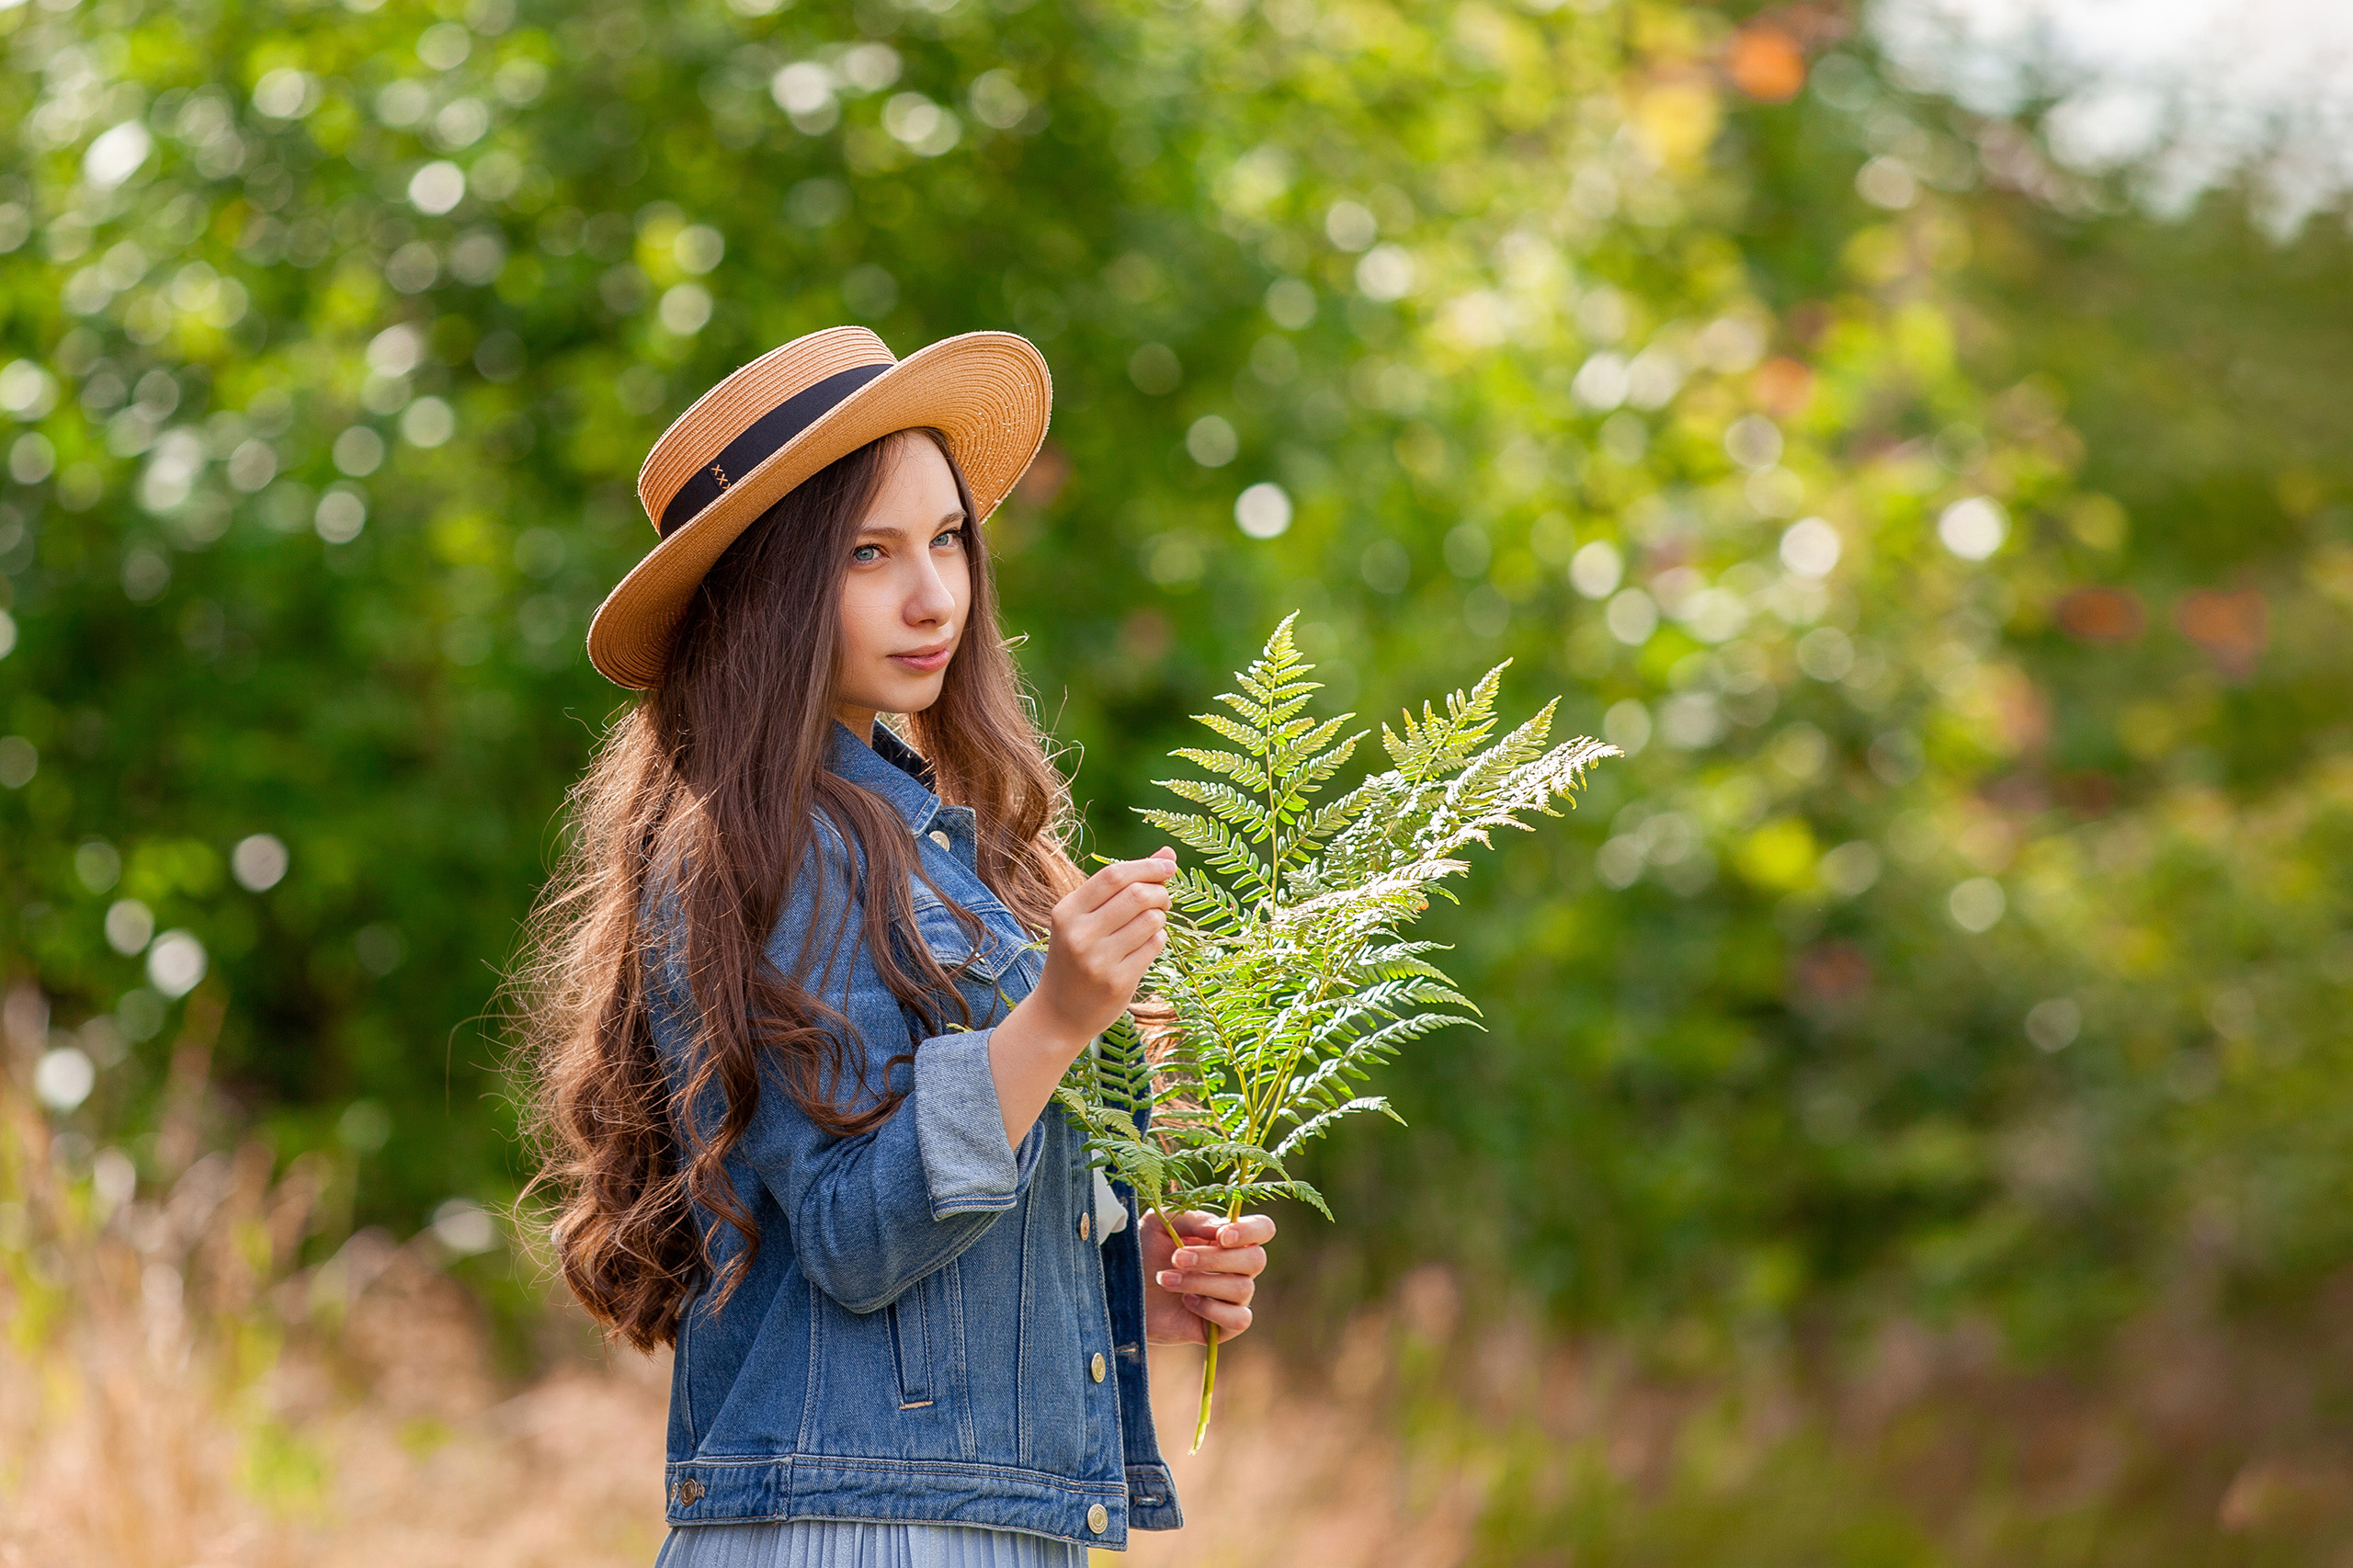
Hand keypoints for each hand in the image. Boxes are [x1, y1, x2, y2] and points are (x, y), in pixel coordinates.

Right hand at [1024, 847, 1176, 1055]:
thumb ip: (1124, 884)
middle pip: (1136, 895)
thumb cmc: (1077, 956)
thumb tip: (1168, 854)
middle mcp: (1079, 935)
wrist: (1058, 1014)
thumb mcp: (1087, 918)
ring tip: (1152, 923)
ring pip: (1151, 921)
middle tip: (1163, 900)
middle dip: (1160, 892)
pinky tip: (1146, 946)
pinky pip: (1154, 946)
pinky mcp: (1118, 983)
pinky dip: (1158, 940)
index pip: (1113, 875)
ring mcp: (1098, 961)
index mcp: (1066, 912)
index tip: (1169, 866)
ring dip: (1160, 917)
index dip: (1147, 866)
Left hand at [1142, 1210, 1274, 1344]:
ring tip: (1165, 1279)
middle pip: (1255, 1259)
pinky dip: (1212, 1309)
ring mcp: (1233, 1298)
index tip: (1221, 1236)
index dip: (1249, 1231)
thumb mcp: (1161, 1223)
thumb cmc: (1144, 1251)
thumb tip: (1221, 1229)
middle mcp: (1237, 1267)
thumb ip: (1192, 1218)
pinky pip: (1239, 1319)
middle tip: (1177, 1258)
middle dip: (1213, 1258)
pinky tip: (1186, 1302)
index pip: (1263, 1229)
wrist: (1122, 1289)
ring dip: (1200, 1282)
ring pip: (1242, 1288)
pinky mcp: (1224, 1326)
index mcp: (1228, 1237)